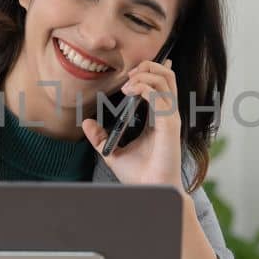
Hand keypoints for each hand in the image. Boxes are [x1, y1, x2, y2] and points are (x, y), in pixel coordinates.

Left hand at [80, 58, 183, 190]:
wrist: (149, 191)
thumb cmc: (138, 175)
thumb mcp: (113, 152)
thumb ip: (100, 137)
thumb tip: (87, 122)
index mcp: (159, 118)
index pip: (162, 84)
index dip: (150, 71)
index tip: (131, 72)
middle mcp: (167, 114)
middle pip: (167, 75)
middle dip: (148, 66)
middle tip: (128, 75)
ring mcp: (170, 118)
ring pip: (165, 79)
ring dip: (144, 74)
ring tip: (127, 84)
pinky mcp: (169, 124)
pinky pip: (158, 95)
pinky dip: (143, 87)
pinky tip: (129, 91)